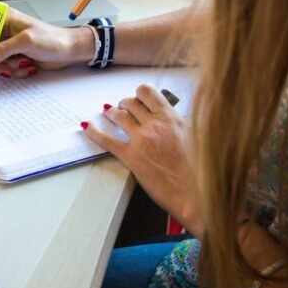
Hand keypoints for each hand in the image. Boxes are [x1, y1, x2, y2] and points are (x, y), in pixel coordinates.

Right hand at [0, 8, 95, 78]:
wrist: (68, 51)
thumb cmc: (53, 39)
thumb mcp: (26, 41)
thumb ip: (2, 50)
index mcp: (3, 18)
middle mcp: (2, 30)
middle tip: (5, 66)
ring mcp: (6, 45)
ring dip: (6, 67)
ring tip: (23, 63)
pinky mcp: (11, 57)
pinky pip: (1, 68)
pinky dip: (13, 71)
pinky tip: (27, 66)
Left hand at [82, 84, 202, 237]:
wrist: (195, 195)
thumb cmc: (200, 171)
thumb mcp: (196, 138)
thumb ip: (179, 125)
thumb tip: (170, 119)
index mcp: (172, 118)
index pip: (149, 93)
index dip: (140, 93)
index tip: (138, 97)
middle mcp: (155, 124)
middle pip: (131, 102)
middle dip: (125, 103)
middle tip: (123, 107)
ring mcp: (142, 140)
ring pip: (118, 116)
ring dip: (111, 113)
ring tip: (108, 114)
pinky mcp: (131, 157)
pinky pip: (106, 140)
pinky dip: (94, 132)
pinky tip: (87, 127)